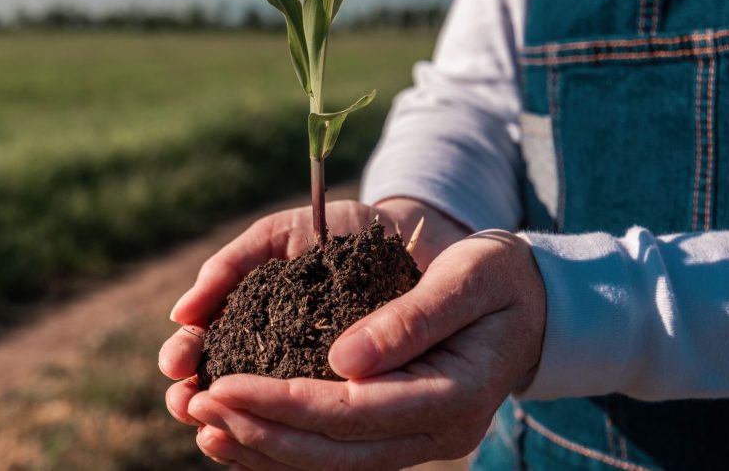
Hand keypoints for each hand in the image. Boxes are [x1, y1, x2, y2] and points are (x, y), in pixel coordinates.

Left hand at [182, 231, 545, 469]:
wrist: (532, 303)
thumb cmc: (500, 278)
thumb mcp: (471, 277)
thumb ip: (413, 318)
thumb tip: (341, 361)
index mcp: (456, 395)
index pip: (356, 413)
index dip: (284, 404)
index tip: (223, 385)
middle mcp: (437, 432)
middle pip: (335, 451)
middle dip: (259, 431)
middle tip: (196, 405)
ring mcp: (418, 440)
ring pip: (331, 463)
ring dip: (263, 447)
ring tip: (202, 424)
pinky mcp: (399, 432)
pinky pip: (335, 451)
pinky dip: (284, 445)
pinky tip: (238, 431)